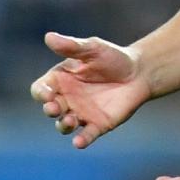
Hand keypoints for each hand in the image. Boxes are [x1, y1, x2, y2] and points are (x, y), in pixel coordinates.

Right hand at [29, 31, 152, 148]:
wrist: (139, 72)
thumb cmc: (112, 57)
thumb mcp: (92, 48)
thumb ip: (71, 46)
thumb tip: (48, 37)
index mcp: (61, 80)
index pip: (41, 89)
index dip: (40, 92)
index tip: (47, 93)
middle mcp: (67, 98)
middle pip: (50, 108)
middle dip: (50, 109)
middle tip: (54, 107)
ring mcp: (81, 113)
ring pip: (64, 125)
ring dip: (63, 125)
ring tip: (70, 120)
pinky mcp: (97, 124)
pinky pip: (86, 135)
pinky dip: (81, 140)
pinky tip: (79, 142)